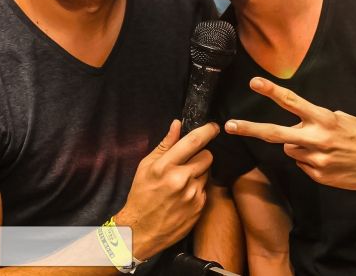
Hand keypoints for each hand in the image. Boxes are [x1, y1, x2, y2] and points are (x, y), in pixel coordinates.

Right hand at [116, 120, 217, 259]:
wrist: (141, 230)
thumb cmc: (141, 195)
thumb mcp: (146, 167)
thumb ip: (164, 145)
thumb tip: (177, 124)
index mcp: (166, 166)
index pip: (193, 141)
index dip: (207, 131)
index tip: (214, 126)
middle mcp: (181, 179)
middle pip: (207, 156)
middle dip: (201, 155)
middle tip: (189, 162)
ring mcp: (192, 194)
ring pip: (207, 172)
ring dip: (198, 173)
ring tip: (182, 182)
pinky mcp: (200, 207)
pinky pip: (205, 189)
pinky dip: (197, 189)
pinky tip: (184, 195)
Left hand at [225, 77, 355, 190]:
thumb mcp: (342, 120)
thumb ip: (315, 122)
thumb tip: (295, 130)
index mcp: (324, 119)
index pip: (292, 102)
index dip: (272, 91)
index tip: (254, 82)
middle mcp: (317, 139)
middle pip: (275, 133)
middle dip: (250, 128)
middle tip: (229, 125)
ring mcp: (316, 160)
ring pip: (291, 149)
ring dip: (299, 145)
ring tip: (325, 146)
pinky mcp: (318, 176)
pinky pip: (302, 164)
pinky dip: (310, 160)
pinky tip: (330, 159)